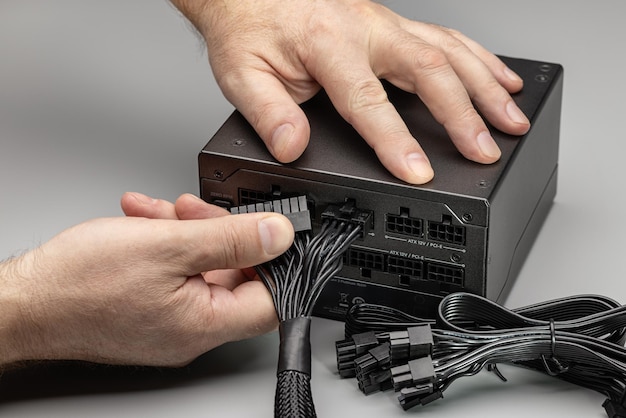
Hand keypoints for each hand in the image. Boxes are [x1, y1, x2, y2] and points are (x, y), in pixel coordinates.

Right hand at [0, 193, 292, 366]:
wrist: (23, 300)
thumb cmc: (79, 283)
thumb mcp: (168, 246)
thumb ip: (231, 240)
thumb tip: (278, 235)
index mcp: (205, 324)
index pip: (272, 300)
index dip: (277, 261)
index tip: (268, 230)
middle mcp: (193, 330)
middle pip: (236, 276)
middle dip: (220, 233)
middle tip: (197, 211)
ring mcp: (172, 321)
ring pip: (202, 267)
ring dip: (188, 232)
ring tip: (161, 214)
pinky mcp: (152, 308)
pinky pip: (177, 272)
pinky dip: (168, 243)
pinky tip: (147, 221)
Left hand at [171, 0, 529, 183]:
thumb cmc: (248, 30)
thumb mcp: (241, 75)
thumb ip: (268, 113)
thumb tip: (293, 146)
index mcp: (328, 45)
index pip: (369, 100)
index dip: (396, 140)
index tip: (419, 171)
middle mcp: (366, 30)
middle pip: (429, 70)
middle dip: (464, 115)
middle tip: (487, 151)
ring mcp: (385, 23)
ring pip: (449, 51)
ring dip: (485, 87)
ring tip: (512, 120)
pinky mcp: (393, 23)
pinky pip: (446, 37)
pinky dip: (479, 59)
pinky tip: (499, 78)